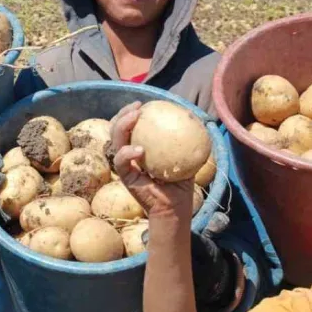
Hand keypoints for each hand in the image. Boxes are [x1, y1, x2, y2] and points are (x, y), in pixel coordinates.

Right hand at [109, 101, 196, 219]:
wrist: (176, 207)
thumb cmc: (180, 182)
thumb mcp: (184, 156)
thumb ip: (186, 139)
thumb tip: (196, 118)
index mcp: (139, 146)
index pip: (129, 126)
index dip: (130, 112)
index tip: (142, 104)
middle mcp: (129, 154)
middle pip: (117, 129)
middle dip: (123, 114)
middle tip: (136, 107)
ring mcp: (125, 165)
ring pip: (114, 141)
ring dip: (122, 126)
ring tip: (134, 118)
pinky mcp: (125, 177)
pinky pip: (121, 162)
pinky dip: (127, 153)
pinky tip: (139, 149)